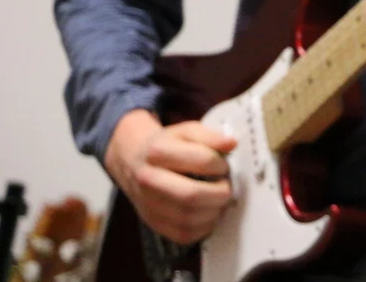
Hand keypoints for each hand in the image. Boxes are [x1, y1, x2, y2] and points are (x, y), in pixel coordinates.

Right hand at [103, 109, 236, 244]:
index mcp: (158, 152)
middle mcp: (149, 180)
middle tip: (228, 188)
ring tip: (220, 200)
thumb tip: (231, 144)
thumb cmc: (166, 146)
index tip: (225, 166)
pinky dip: (204, 227)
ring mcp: (148, 204)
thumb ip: (210, 135)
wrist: (133, 162)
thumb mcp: (186, 131)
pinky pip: (184, 234)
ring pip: (188, 218)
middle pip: (191, 195)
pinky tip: (209, 213)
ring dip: (214, 212)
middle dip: (220, 194)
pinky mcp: (153, 223)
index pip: (200, 161)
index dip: (221, 165)